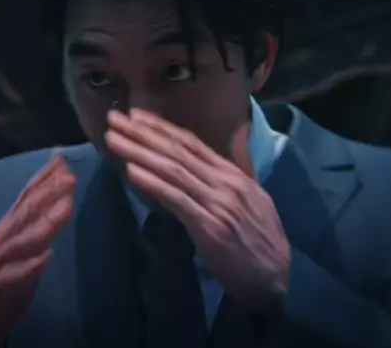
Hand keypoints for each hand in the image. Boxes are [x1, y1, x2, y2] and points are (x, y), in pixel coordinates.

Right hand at [0, 154, 75, 347]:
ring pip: (23, 240)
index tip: (63, 160)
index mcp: (9, 225)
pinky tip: (45, 258)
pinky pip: (12, 276)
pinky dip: (29, 267)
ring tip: (67, 208)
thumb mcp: (21, 240)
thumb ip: (39, 216)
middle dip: (48, 193)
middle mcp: (2, 238)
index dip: (44, 177)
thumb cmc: (5, 271)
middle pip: (26, 212)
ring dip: (45, 223)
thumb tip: (62, 188)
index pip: (26, 195)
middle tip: (71, 178)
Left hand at [106, 109, 289, 310]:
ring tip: (113, 139)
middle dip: (143, 132)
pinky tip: (131, 170)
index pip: (191, 142)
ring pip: (173, 169)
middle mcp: (224, 181)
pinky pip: (177, 199)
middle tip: (115, 118)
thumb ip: (232, 171)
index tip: (136, 114)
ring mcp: (217, 202)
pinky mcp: (210, 226)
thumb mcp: (252, 196)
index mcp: (232, 172)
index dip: (161, 127)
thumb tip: (223, 147)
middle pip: (177, 150)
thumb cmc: (261, 237)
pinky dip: (153, 183)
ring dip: (139, 152)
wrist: (277, 277)